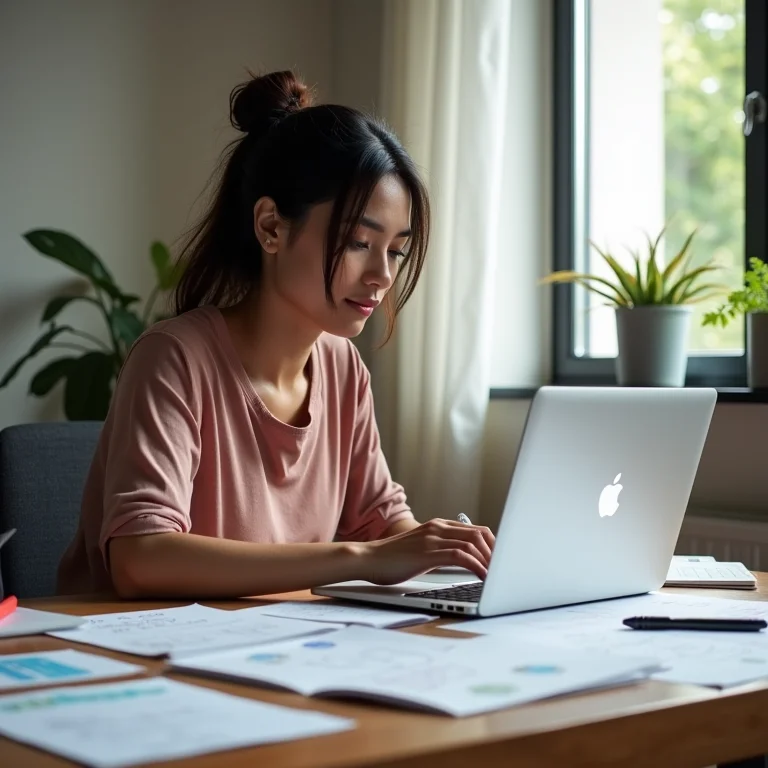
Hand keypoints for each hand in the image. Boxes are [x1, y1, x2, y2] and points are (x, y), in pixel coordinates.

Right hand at [359, 518, 494, 584]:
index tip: (501, 560)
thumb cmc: (392, 558)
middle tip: (504, 569)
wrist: (368, 558)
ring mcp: (433, 538)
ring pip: (473, 544)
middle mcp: (438, 528)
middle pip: (479, 534)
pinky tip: (482, 577)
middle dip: (496, 552)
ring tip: (497, 576)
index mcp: (438, 525)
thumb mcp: (421, 549)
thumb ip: (440, 549)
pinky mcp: (428, 552)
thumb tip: (463, 560)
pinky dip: (476, 566)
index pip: (475, 529)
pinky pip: (461, 556)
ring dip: (489, 561)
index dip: (493, 544)